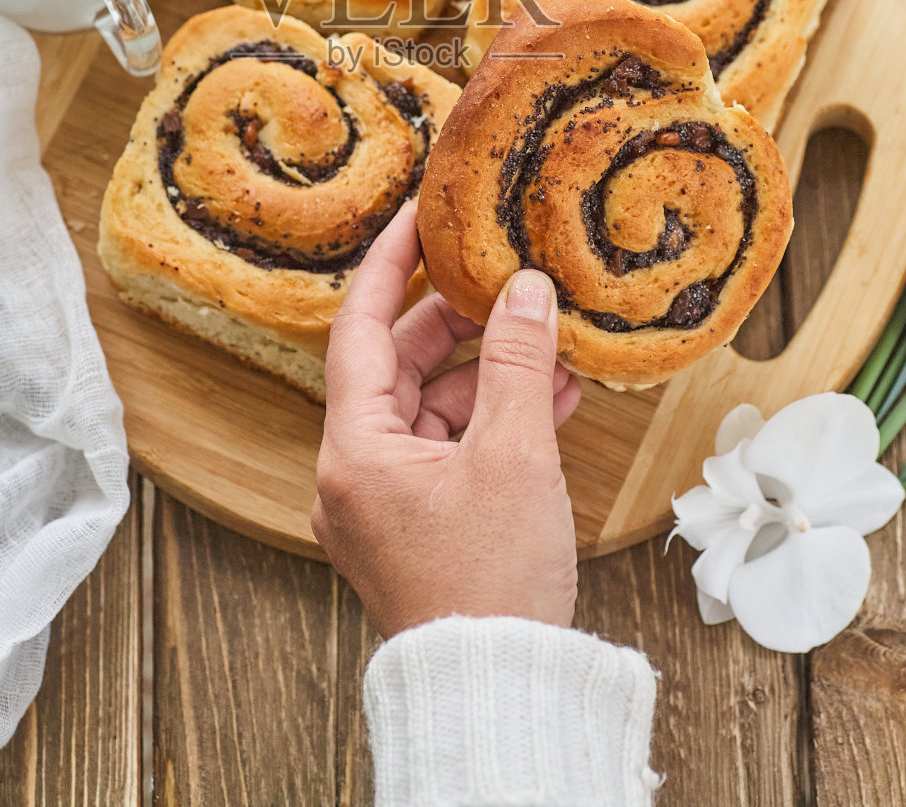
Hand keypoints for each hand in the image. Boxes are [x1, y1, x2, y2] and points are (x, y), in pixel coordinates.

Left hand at [311, 201, 580, 637]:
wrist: (497, 691)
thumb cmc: (492, 584)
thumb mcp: (514, 456)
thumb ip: (519, 363)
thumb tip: (524, 290)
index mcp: (354, 450)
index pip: (362, 327)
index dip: (391, 264)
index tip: (417, 214)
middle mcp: (354, 473)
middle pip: (399, 367)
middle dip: (459, 324)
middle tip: (504, 279)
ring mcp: (384, 504)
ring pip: (431, 411)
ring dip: (490, 377)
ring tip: (552, 344)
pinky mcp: (417, 527)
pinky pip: (449, 452)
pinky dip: (493, 424)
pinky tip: (551, 399)